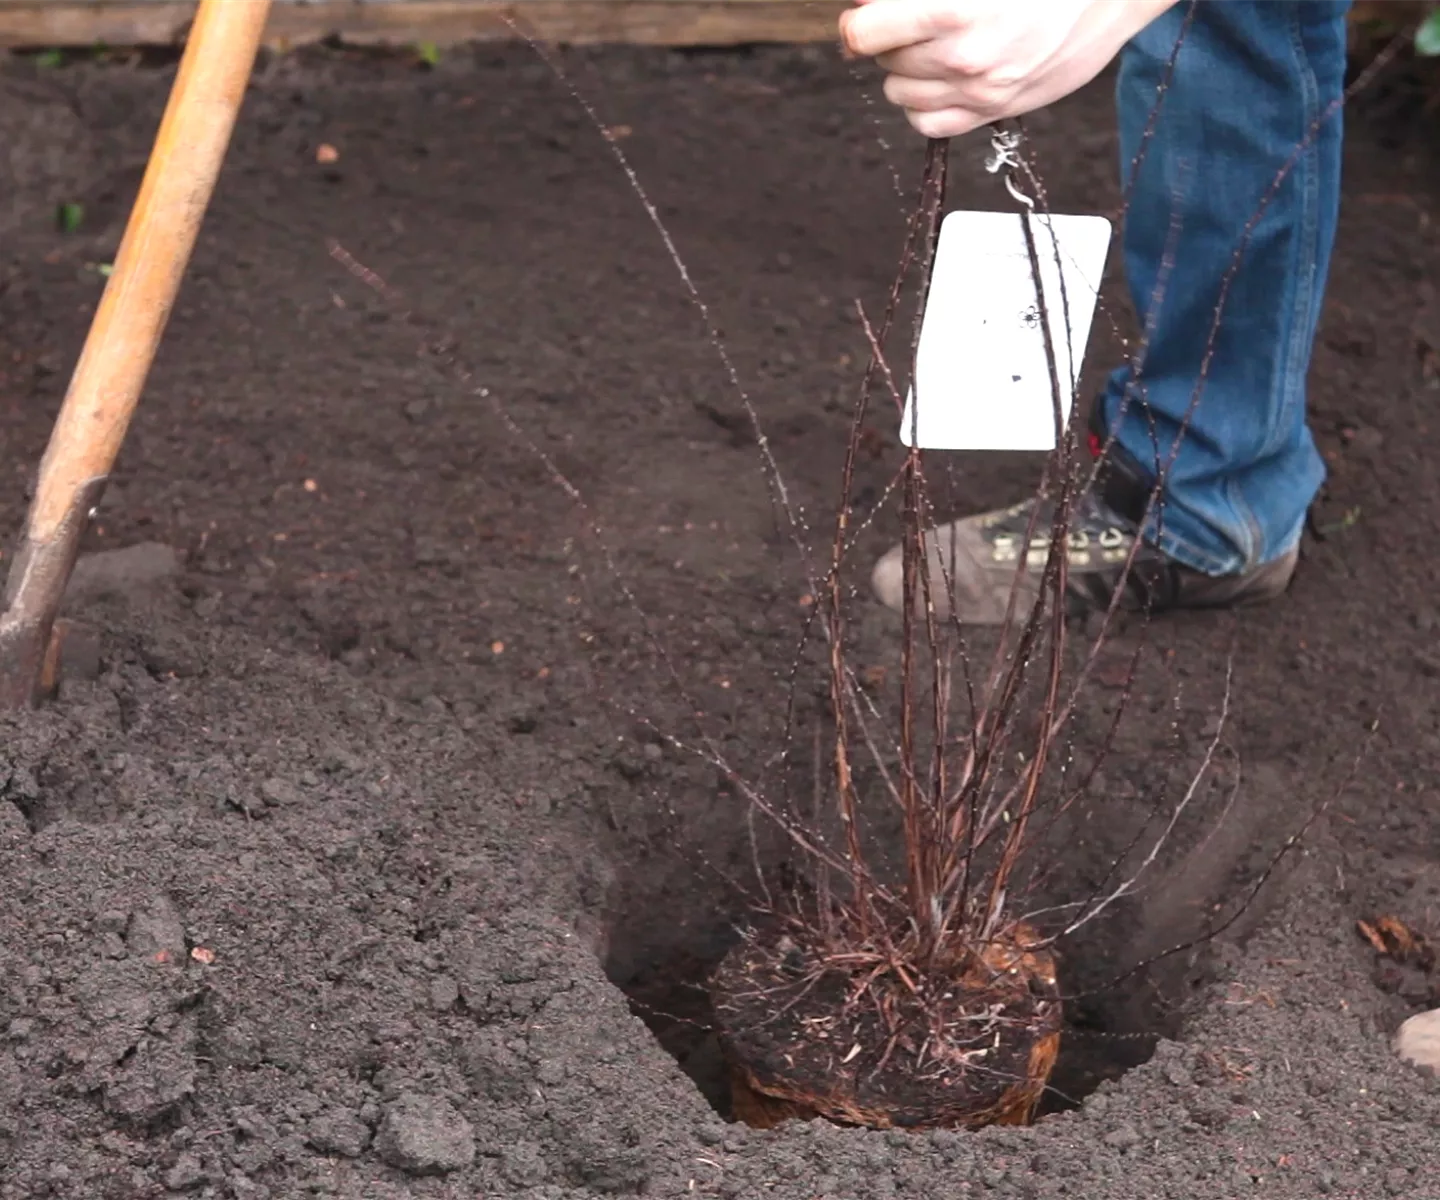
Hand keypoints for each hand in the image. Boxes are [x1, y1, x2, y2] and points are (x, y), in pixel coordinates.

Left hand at [839, 0, 1178, 137]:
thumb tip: (867, 6)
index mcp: (952, 11)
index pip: (864, 33)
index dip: (857, 23)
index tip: (864, 17)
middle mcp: (961, 57)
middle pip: (884, 61)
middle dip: (891, 40)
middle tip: (917, 21)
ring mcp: (977, 91)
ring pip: (900, 94)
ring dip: (906, 72)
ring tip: (934, 48)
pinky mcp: (994, 111)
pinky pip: (929, 124)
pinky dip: (923, 105)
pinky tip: (940, 81)